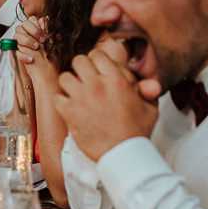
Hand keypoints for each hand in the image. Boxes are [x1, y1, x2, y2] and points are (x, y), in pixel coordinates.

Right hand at [15, 16, 54, 81]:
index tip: (48, 33)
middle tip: (42, 40)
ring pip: (18, 34)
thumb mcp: (57, 49)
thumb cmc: (50, 61)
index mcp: (36, 30)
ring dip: (27, 40)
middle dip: (34, 30)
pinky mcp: (15, 52)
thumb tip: (59, 34)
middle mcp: (27, 34)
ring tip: (36, 47)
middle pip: (25, 23)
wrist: (43, 74)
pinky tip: (31, 59)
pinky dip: (23, 55)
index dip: (41, 24)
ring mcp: (20, 42)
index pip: (34, 19)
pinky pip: (15, 49)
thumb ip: (57, 40)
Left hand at [53, 43, 158, 161]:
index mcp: (116, 79)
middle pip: (78, 60)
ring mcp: (82, 97)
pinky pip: (56, 97)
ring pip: (65, 77)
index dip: (96, 61)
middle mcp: (98, 84)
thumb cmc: (137, 131)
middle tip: (84, 80)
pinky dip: (60, 102)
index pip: (97, 54)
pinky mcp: (70, 112)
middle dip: (80, 69)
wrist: (123, 154)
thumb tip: (151, 82)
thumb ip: (147, 91)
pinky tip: (69, 109)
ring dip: (69, 85)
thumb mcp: (149, 108)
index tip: (97, 71)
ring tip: (75, 94)